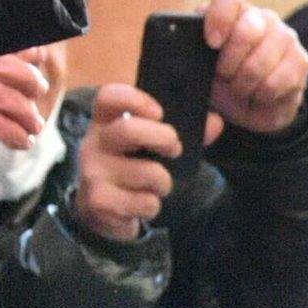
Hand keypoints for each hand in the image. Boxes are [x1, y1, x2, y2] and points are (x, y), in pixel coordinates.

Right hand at [66, 84, 177, 240]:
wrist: (101, 210)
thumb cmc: (132, 168)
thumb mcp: (151, 146)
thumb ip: (183, 132)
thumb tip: (215, 122)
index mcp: (105, 122)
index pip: (109, 97)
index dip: (135, 99)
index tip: (160, 112)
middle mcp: (94, 143)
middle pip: (128, 129)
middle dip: (163, 138)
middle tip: (175, 149)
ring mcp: (92, 172)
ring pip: (147, 172)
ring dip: (164, 182)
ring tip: (155, 186)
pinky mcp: (98, 201)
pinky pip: (144, 202)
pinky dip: (152, 206)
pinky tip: (141, 204)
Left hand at [201, 0, 307, 135]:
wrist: (252, 105)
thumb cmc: (221, 80)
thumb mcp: (200, 65)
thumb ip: (192, 51)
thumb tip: (187, 51)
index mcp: (233, 12)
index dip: (220, 18)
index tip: (212, 43)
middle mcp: (261, 18)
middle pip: (248, 29)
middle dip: (230, 62)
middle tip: (223, 76)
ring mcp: (285, 36)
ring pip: (261, 62)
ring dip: (244, 84)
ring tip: (240, 90)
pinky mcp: (301, 60)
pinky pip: (275, 82)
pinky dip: (261, 96)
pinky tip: (258, 96)